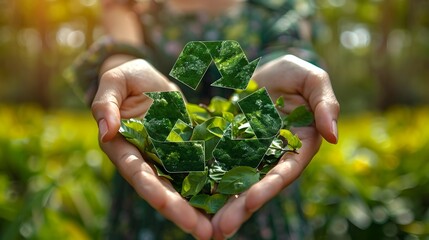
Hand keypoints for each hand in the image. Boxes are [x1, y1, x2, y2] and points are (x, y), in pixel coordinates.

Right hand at [91, 59, 212, 239]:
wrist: (148, 78)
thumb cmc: (126, 78)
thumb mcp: (114, 83)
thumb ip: (106, 104)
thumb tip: (106, 130)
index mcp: (124, 148)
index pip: (139, 175)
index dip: (154, 193)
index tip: (172, 209)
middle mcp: (146, 159)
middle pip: (164, 190)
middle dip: (183, 212)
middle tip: (206, 234)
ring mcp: (167, 157)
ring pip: (183, 186)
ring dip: (200, 207)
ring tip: (222, 228)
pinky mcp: (185, 149)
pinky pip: (199, 168)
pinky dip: (212, 184)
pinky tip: (231, 198)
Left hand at [211, 55, 339, 238]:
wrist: (265, 69)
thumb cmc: (294, 73)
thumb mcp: (313, 79)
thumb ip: (326, 104)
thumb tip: (333, 135)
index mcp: (299, 144)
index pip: (286, 170)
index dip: (269, 186)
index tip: (250, 201)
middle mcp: (275, 155)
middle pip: (258, 185)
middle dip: (241, 207)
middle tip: (220, 230)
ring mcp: (251, 153)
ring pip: (237, 182)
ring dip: (222, 204)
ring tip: (205, 227)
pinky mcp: (231, 145)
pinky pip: (218, 164)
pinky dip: (207, 181)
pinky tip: (190, 197)